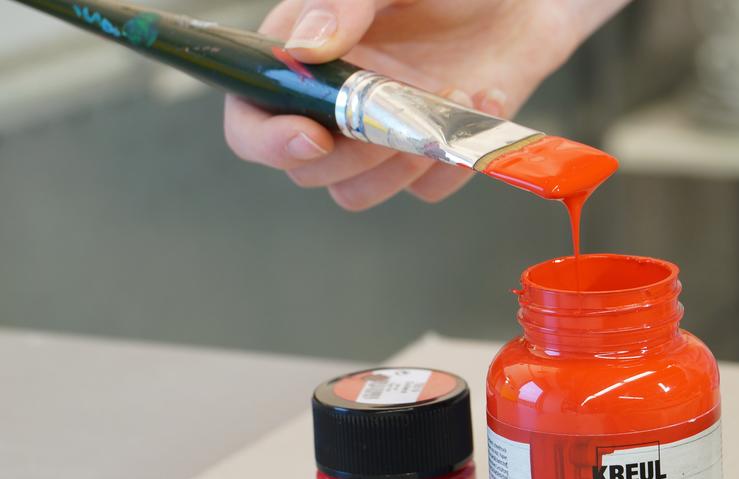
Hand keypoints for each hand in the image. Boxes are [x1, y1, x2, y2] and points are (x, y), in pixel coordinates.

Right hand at [224, 0, 625, 210]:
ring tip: (444, 106)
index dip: (268, 140)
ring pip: (357, 191)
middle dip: (348, 154)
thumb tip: (304, 50)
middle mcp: (334, 103)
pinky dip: (451, 162)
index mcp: (304, 58)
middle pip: (305, 169)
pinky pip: (425, 190)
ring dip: (396, 167)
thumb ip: (342, 2)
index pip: (251, 119)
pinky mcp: (430, 153)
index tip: (312, 135)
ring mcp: (382, 133)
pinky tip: (478, 103)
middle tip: (392, 114)